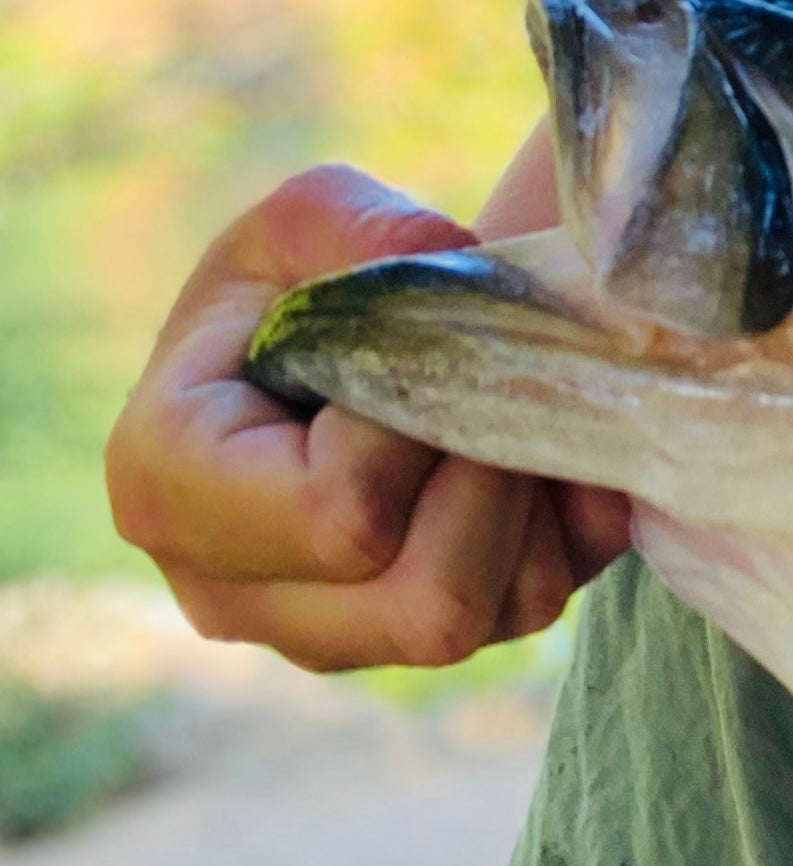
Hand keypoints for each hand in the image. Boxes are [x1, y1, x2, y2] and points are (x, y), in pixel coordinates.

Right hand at [104, 161, 631, 672]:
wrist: (345, 343)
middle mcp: (226, 590)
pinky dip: (556, 536)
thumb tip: (444, 259)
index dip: (416, 436)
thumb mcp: (316, 215)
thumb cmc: (311, 276)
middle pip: (427, 604)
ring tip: (509, 426)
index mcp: (165, 483)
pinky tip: (528, 466)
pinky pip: (523, 618)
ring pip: (483, 623)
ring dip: (531, 514)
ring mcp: (315, 636)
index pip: (338, 516)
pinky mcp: (397, 650)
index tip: (417, 363)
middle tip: (498, 398)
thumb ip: (364, 226)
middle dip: (495, 486)